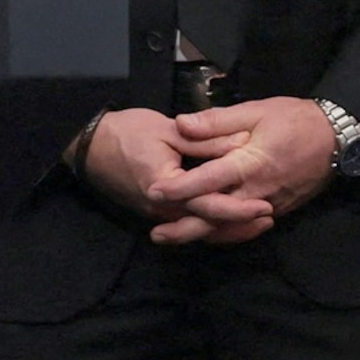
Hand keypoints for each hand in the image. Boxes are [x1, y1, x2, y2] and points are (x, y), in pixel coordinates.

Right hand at [78, 108, 274, 244]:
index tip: (265, 205)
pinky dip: (210, 224)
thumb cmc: (126, 132)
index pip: (208, 205)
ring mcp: (158, 214)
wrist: (90, 146)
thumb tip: (241, 143)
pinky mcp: (157, 212)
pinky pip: (188, 224)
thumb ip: (205, 140)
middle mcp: (163, 209)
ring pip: (198, 229)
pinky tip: (229, 219)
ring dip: (228, 228)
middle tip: (270, 217)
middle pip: (207, 225)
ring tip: (257, 222)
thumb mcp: (168, 130)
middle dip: (240, 225)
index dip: (238, 208)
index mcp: (166, 188)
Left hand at [146, 97, 338, 243]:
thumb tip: (182, 123)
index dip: (180, 188)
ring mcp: (269, 205)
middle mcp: (257, 191)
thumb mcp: (256, 111)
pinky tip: (204, 232)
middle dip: (185, 227)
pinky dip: (224, 232)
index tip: (154, 191)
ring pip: (230, 227)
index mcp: (250, 163)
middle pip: (216, 216)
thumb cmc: (295, 120)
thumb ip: (217, 121)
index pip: (208, 180)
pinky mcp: (277, 211)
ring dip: (201, 234)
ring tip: (172, 237)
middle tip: (156, 235)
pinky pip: (245, 227)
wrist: (339, 139)